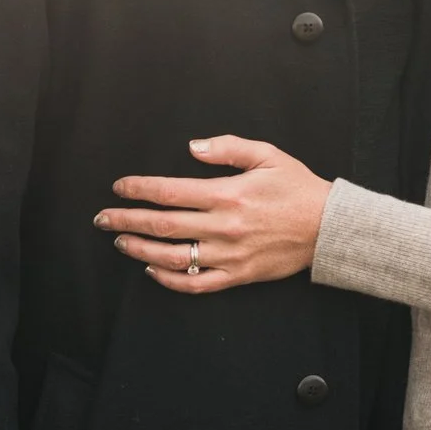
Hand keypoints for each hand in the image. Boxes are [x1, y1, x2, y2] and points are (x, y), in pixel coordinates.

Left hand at [95, 137, 331, 293]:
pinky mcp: (237, 275)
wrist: (327, 227)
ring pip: (172, 256)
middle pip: (162, 224)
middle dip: (127, 220)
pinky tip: (152, 269)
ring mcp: (229, 254)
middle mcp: (224, 226)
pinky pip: (196, 282)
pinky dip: (169, 279)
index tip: (120, 187)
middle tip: (103, 218)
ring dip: (140, 249)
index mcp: (228, 194)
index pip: (170, 191)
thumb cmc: (298, 188)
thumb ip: (228, 148)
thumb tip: (193, 147)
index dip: (140, 189)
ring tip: (121, 241)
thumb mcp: (267, 155)